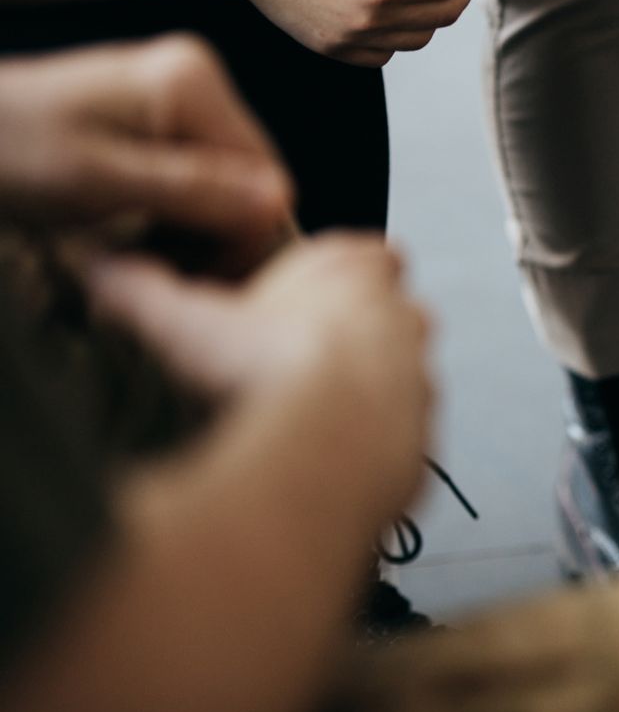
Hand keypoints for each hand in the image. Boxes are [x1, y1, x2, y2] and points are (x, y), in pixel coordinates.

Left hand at [0, 38, 293, 269]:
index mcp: (192, 83)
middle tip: (159, 273)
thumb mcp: (98, 182)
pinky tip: (139, 229)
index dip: (241, 235)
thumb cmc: (8, 152)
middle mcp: (199, 77)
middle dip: (216, 232)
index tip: (193, 280)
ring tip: (141, 255)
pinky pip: (200, 171)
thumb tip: (280, 203)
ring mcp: (181, 91)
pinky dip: (179, 210)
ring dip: (196, 227)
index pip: (265, 175)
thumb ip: (194, 190)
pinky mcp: (161, 109)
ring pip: (227, 181)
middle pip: (250, 178)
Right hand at [88, 233, 435, 521]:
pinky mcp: (421, 436)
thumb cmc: (264, 368)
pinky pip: (400, 437)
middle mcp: (401, 318)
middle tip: (292, 363)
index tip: (299, 297)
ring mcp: (418, 378)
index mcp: (354, 268)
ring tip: (303, 418)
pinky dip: (369, 446)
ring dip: (362, 394)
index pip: (367, 253)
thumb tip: (105, 274)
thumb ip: (140, 290)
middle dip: (349, 337)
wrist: (317, 444)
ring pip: (400, 378)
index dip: (334, 275)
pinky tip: (323, 458)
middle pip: (387, 316)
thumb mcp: (181, 318)